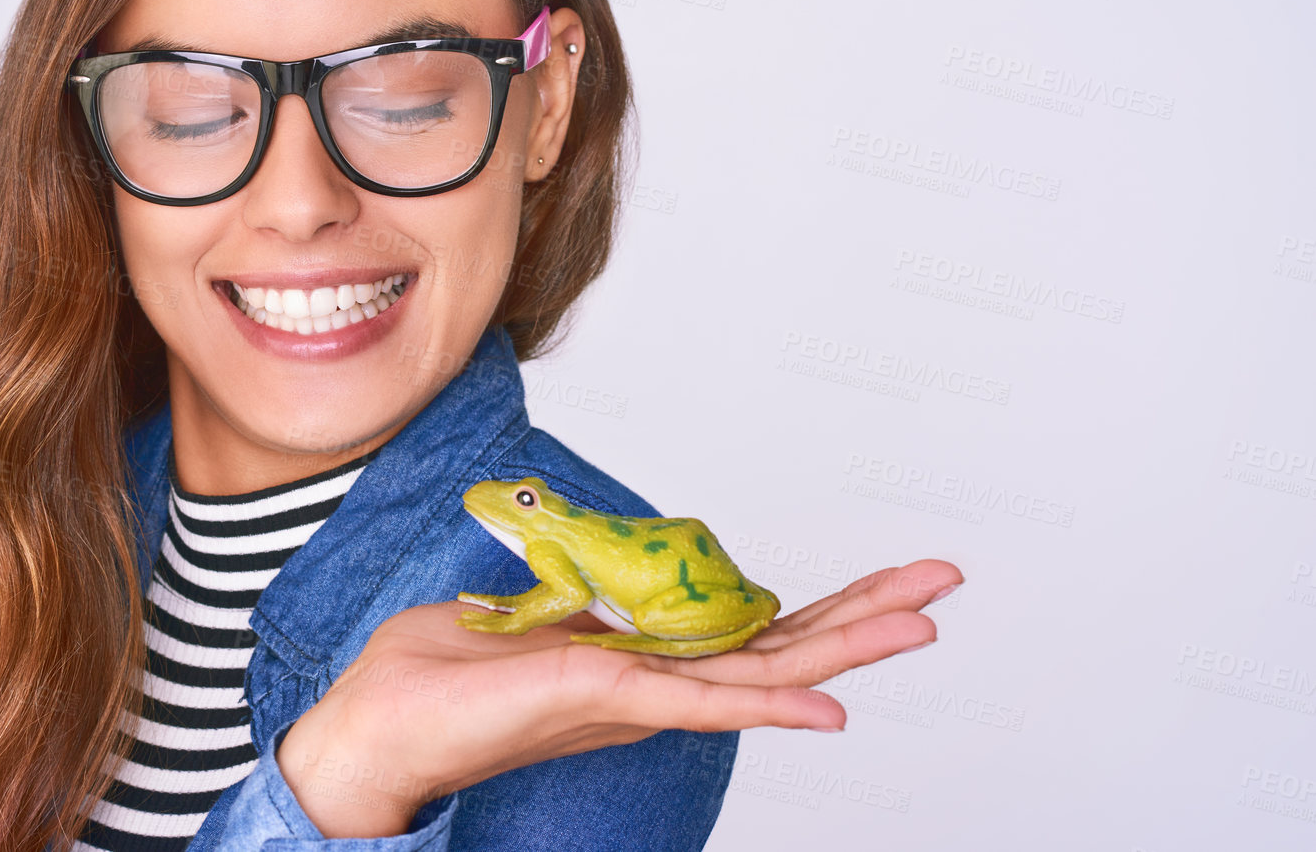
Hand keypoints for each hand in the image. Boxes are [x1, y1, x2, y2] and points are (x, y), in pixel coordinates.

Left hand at [276, 558, 962, 836]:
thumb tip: (594, 583)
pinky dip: (770, 703)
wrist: (371, 733)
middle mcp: (655, 685)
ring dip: (848, 645)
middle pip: (781, 647)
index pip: (747, 633)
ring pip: (764, 671)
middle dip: (866, 616)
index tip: (883, 583)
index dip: (819, 610)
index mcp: (640, 659)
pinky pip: (701, 701)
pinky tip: (830, 706)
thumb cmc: (432, 680)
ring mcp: (638, 698)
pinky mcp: (605, 699)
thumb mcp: (519, 618)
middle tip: (945, 584)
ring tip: (927, 622)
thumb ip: (572, 604)